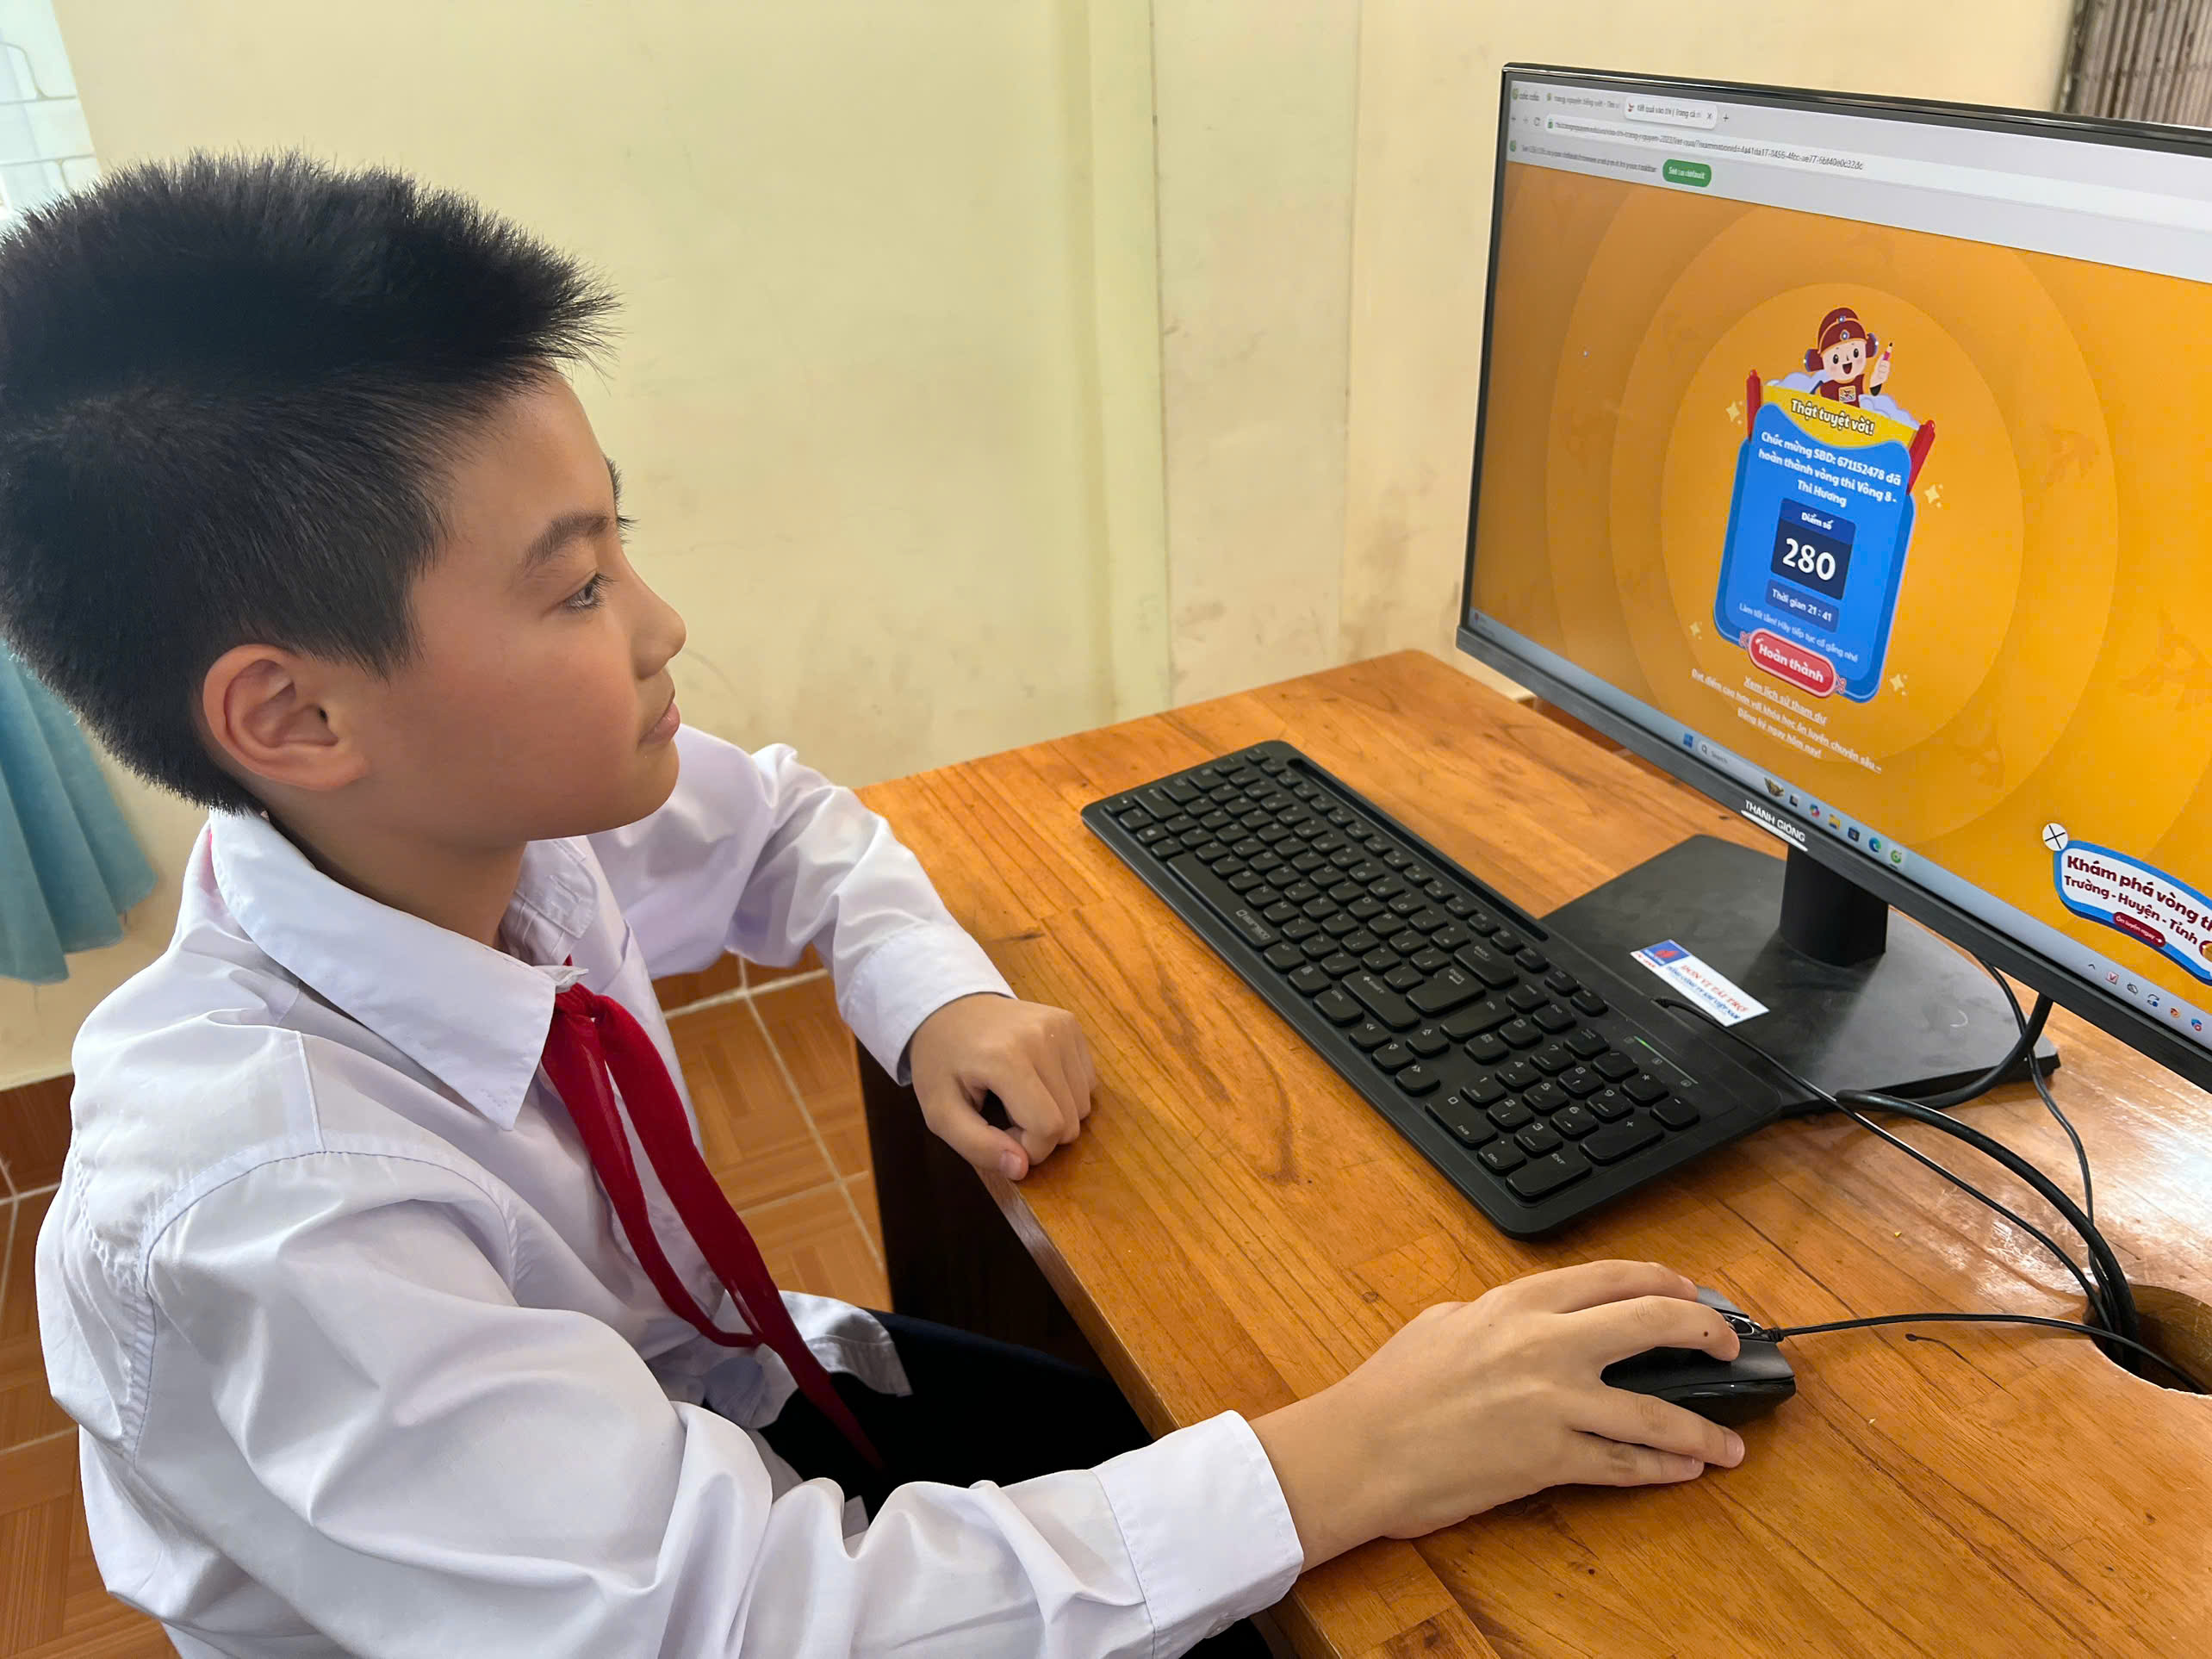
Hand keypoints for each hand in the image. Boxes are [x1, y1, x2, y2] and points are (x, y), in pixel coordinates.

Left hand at [909, 994, 1096, 1180]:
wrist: (949, 1008)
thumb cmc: (941, 1064)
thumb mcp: (941, 1113)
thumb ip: (976, 1146)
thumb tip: (1021, 1168)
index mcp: (1005, 1058)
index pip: (1048, 1128)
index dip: (1027, 1148)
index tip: (999, 1133)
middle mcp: (1042, 1036)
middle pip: (1070, 1121)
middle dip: (1040, 1134)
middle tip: (1006, 1115)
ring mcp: (1061, 1026)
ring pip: (1084, 1106)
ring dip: (1055, 1115)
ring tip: (1019, 1097)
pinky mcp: (1071, 1023)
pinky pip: (1088, 1082)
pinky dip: (1066, 1094)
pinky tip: (1036, 1080)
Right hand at [1250, 1261, 1745, 1568]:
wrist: (1363, 1448)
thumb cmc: (1391, 1387)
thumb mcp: (1443, 1322)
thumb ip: (1495, 1314)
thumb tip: (1525, 1320)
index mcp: (1518, 1303)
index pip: (1612, 1277)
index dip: (1663, 1282)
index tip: (1688, 1291)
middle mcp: (1546, 1344)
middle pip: (1654, 1323)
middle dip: (1706, 1330)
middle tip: (1727, 1344)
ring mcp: (1555, 1403)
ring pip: (1656, 1411)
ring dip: (1704, 1427)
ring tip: (1730, 1441)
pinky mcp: (1552, 1459)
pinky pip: (1626, 1465)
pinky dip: (1664, 1469)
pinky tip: (1686, 1470)